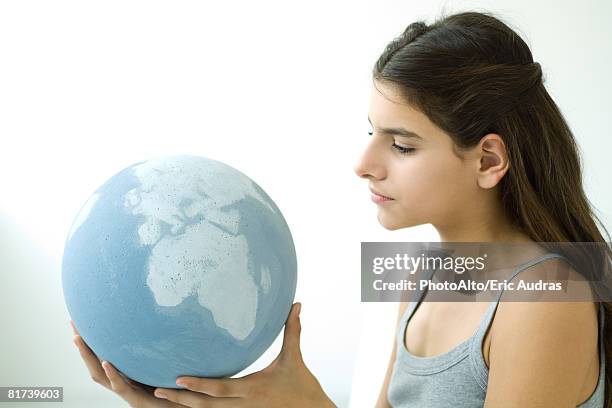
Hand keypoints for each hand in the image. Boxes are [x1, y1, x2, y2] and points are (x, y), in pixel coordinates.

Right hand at [71, 321, 186, 407]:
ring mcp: (127, 391)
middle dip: (82, 345)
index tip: (82, 321)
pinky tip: (106, 362)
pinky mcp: (137, 400)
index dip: (92, 340)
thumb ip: (154, 346)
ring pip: (100, 375)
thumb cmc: (172, 385)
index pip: (103, 354)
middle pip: (94, 362)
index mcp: (126, 372)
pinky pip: (120, 387)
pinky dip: (113, 374)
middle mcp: (122, 381)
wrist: (181, 405)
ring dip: (88, 357)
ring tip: (78, 339)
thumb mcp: (160, 362)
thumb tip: (154, 319)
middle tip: (73, 326)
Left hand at [153, 303, 335, 407]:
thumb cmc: (303, 385)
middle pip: (207, 406)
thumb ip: (292, 330)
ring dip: (184, 405)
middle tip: (157, 391)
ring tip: (160, 395)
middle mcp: (244, 404)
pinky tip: (183, 402)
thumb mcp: (294, 357)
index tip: (178, 379)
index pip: (221, 388)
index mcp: (254, 388)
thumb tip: (295, 304)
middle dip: (181, 400)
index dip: (200, 385)